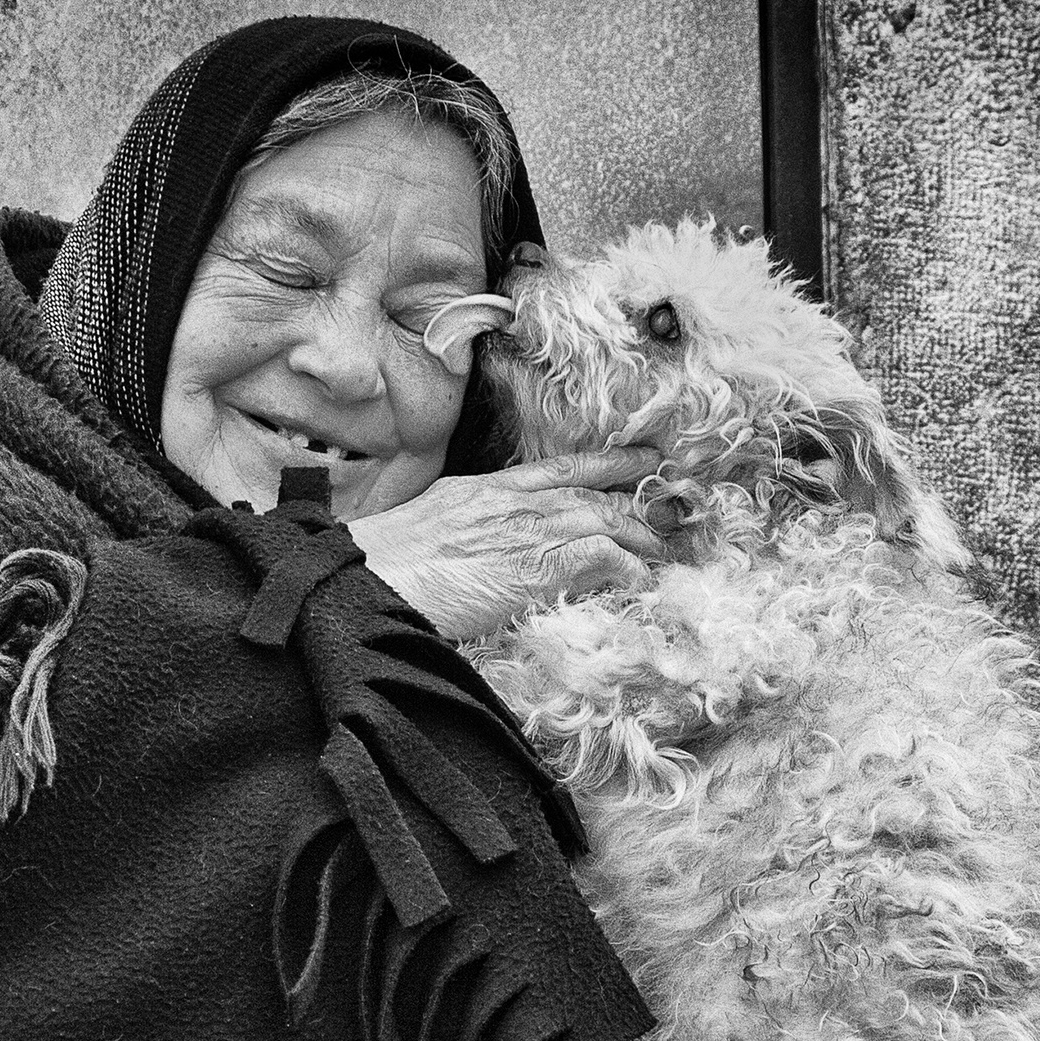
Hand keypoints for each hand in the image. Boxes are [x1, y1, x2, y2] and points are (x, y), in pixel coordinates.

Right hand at [351, 448, 667, 639]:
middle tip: (667, 513)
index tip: (636, 458)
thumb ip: (460, 532)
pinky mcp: (541, 564)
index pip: (556, 469)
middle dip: (633, 503)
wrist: (372, 580)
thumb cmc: (383, 569)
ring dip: (640, 539)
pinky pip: (606, 560)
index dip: (602, 463)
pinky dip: (629, 570)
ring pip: (606, 521)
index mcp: (484, 490)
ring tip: (663, 553)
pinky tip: (642, 582)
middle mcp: (513, 503)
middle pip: (590, 495)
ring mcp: (529, 530)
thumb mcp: (425, 531)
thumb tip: (473, 548)